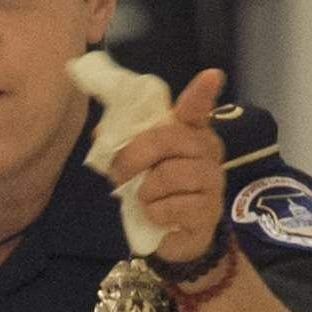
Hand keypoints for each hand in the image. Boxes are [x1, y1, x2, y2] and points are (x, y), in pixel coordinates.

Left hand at [107, 66, 230, 266]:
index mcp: (191, 133)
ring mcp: (212, 182)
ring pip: (171, 174)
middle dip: (134, 156)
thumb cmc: (156, 192)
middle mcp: (208, 152)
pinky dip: (154, 213)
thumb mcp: (137, 165)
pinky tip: (157, 217)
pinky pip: (172, 207)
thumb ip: (123, 144)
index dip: (201, 94)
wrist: (173, 236)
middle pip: (170, 139)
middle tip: (119, 174)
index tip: (210, 76)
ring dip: (145, 190)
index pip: (197, 109)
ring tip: (144, 199)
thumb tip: (99, 133)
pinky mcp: (207, 212)